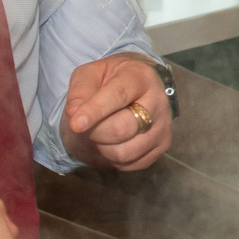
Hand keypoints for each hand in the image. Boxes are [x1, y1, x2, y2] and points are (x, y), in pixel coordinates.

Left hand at [64, 55, 171, 171]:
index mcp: (140, 77)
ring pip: (125, 152)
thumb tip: (74, 113)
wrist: (132, 91)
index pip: (118, 96)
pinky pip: (130, 163)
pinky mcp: (163, 146)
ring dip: (102, 147)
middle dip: (95, 132)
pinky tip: (113, 142)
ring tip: (100, 132)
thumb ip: (80, 90)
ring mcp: (164, 126)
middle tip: (84, 126)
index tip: (75, 124)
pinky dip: (113, 158)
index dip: (94, 111)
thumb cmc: (108, 81)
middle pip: (122, 129)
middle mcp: (159, 101)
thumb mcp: (90, 74)